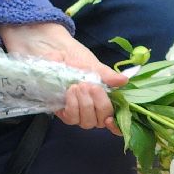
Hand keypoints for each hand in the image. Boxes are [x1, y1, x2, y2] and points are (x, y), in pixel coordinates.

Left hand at [0, 22, 123, 132]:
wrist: (49, 48)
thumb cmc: (71, 54)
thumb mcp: (91, 64)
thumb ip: (106, 75)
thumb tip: (124, 80)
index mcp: (102, 96)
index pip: (112, 117)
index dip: (115, 124)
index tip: (110, 119)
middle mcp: (90, 106)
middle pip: (99, 121)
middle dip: (98, 105)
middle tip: (90, 87)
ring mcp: (75, 109)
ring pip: (86, 122)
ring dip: (85, 105)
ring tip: (78, 86)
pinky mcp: (60, 109)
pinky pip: (70, 118)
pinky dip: (73, 107)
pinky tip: (70, 93)